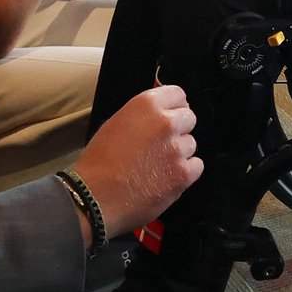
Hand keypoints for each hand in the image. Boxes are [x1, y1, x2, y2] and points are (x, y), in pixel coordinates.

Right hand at [72, 85, 202, 234]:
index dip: (174, 106)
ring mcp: (177, 149)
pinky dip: (185, 173)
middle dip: (178, 129)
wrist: (95, 197)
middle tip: (160, 144)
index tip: (169, 115)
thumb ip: (142, 116)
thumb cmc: (99, 162)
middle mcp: (166, 122)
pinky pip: (196, 166)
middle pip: (189, 118)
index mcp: (147, 105)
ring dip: (179, 153)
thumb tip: (161, 114)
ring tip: (157, 165)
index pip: (178, 94)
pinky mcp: (184, 174)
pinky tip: (165, 177)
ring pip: (191, 144)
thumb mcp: (115, 123)